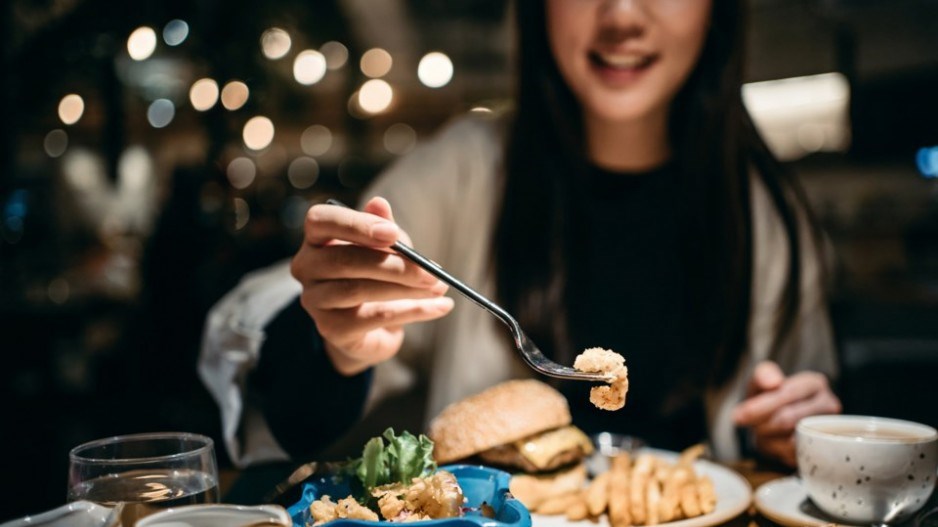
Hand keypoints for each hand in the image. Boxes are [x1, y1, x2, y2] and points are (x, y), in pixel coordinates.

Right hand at [290, 197, 453, 375]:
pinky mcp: (331, 329)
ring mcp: (315, 301)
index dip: (355, 224)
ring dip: (405, 289)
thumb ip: (384, 228)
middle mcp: (306, 267)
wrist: (373, 327)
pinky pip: (374, 317)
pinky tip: (440, 307)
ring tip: (438, 288)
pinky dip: (413, 311)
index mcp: (317, 238)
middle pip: (343, 260)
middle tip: (431, 271)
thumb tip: (379, 203)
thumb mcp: (386, 247)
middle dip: (393, 265)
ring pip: (358, 290)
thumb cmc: (377, 275)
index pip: (320, 221)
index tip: (393, 233)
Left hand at [732, 361, 841, 465]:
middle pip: (788, 419)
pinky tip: (771, 442)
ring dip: (767, 438)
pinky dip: (775, 450)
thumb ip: (763, 375)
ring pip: (790, 440)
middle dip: (761, 424)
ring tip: (761, 432)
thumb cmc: (769, 397)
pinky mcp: (822, 451)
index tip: (738, 417)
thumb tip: (774, 382)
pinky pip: (794, 455)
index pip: (787, 394)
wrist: (776, 418)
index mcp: (814, 383)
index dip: (760, 406)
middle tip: (750, 426)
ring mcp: (828, 429)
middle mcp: (828, 405)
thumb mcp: (761, 380)